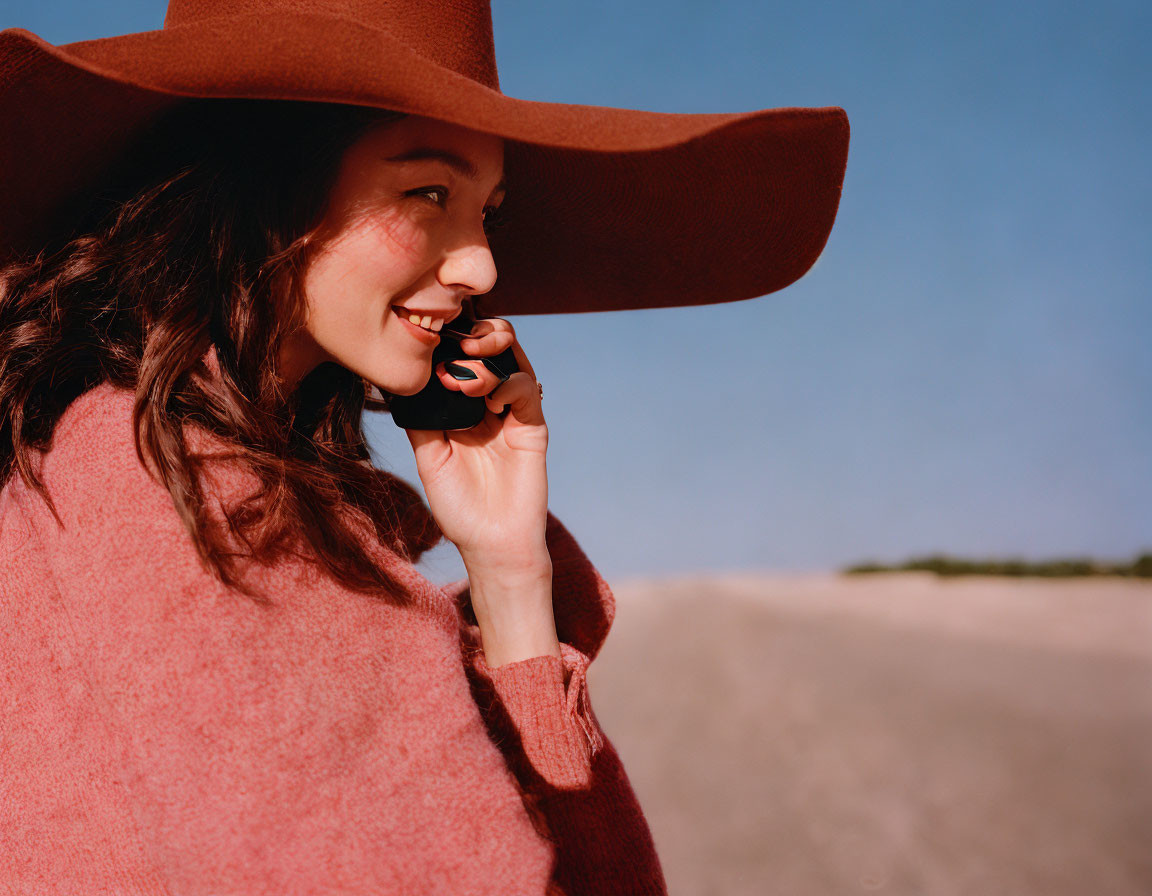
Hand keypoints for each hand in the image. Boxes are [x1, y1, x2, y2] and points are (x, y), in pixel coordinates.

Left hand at [404, 316, 548, 573]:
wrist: (490, 542)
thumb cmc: (459, 506)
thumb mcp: (428, 456)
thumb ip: (420, 416)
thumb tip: (398, 379)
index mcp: (462, 407)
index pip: (460, 357)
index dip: (450, 340)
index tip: (430, 339)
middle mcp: (489, 403)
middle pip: (491, 346)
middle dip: (476, 334)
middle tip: (457, 346)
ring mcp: (512, 413)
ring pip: (513, 358)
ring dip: (492, 350)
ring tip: (467, 368)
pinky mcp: (532, 426)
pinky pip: (527, 390)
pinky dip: (510, 384)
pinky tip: (491, 400)